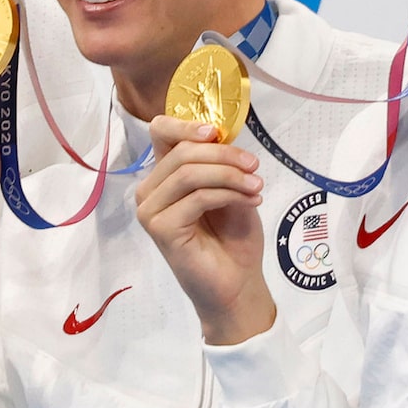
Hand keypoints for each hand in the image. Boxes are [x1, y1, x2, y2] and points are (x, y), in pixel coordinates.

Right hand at [133, 116, 276, 344]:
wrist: (237, 283)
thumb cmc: (233, 238)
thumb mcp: (231, 187)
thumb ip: (219, 161)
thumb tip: (219, 132)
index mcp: (164, 175)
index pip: (160, 133)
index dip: (185, 124)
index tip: (217, 132)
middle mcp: (150, 190)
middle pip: (180, 151)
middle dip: (224, 154)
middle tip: (254, 168)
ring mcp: (151, 210)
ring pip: (189, 173)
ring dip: (229, 174)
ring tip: (257, 187)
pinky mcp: (160, 228)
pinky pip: (196, 197)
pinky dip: (229, 194)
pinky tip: (251, 201)